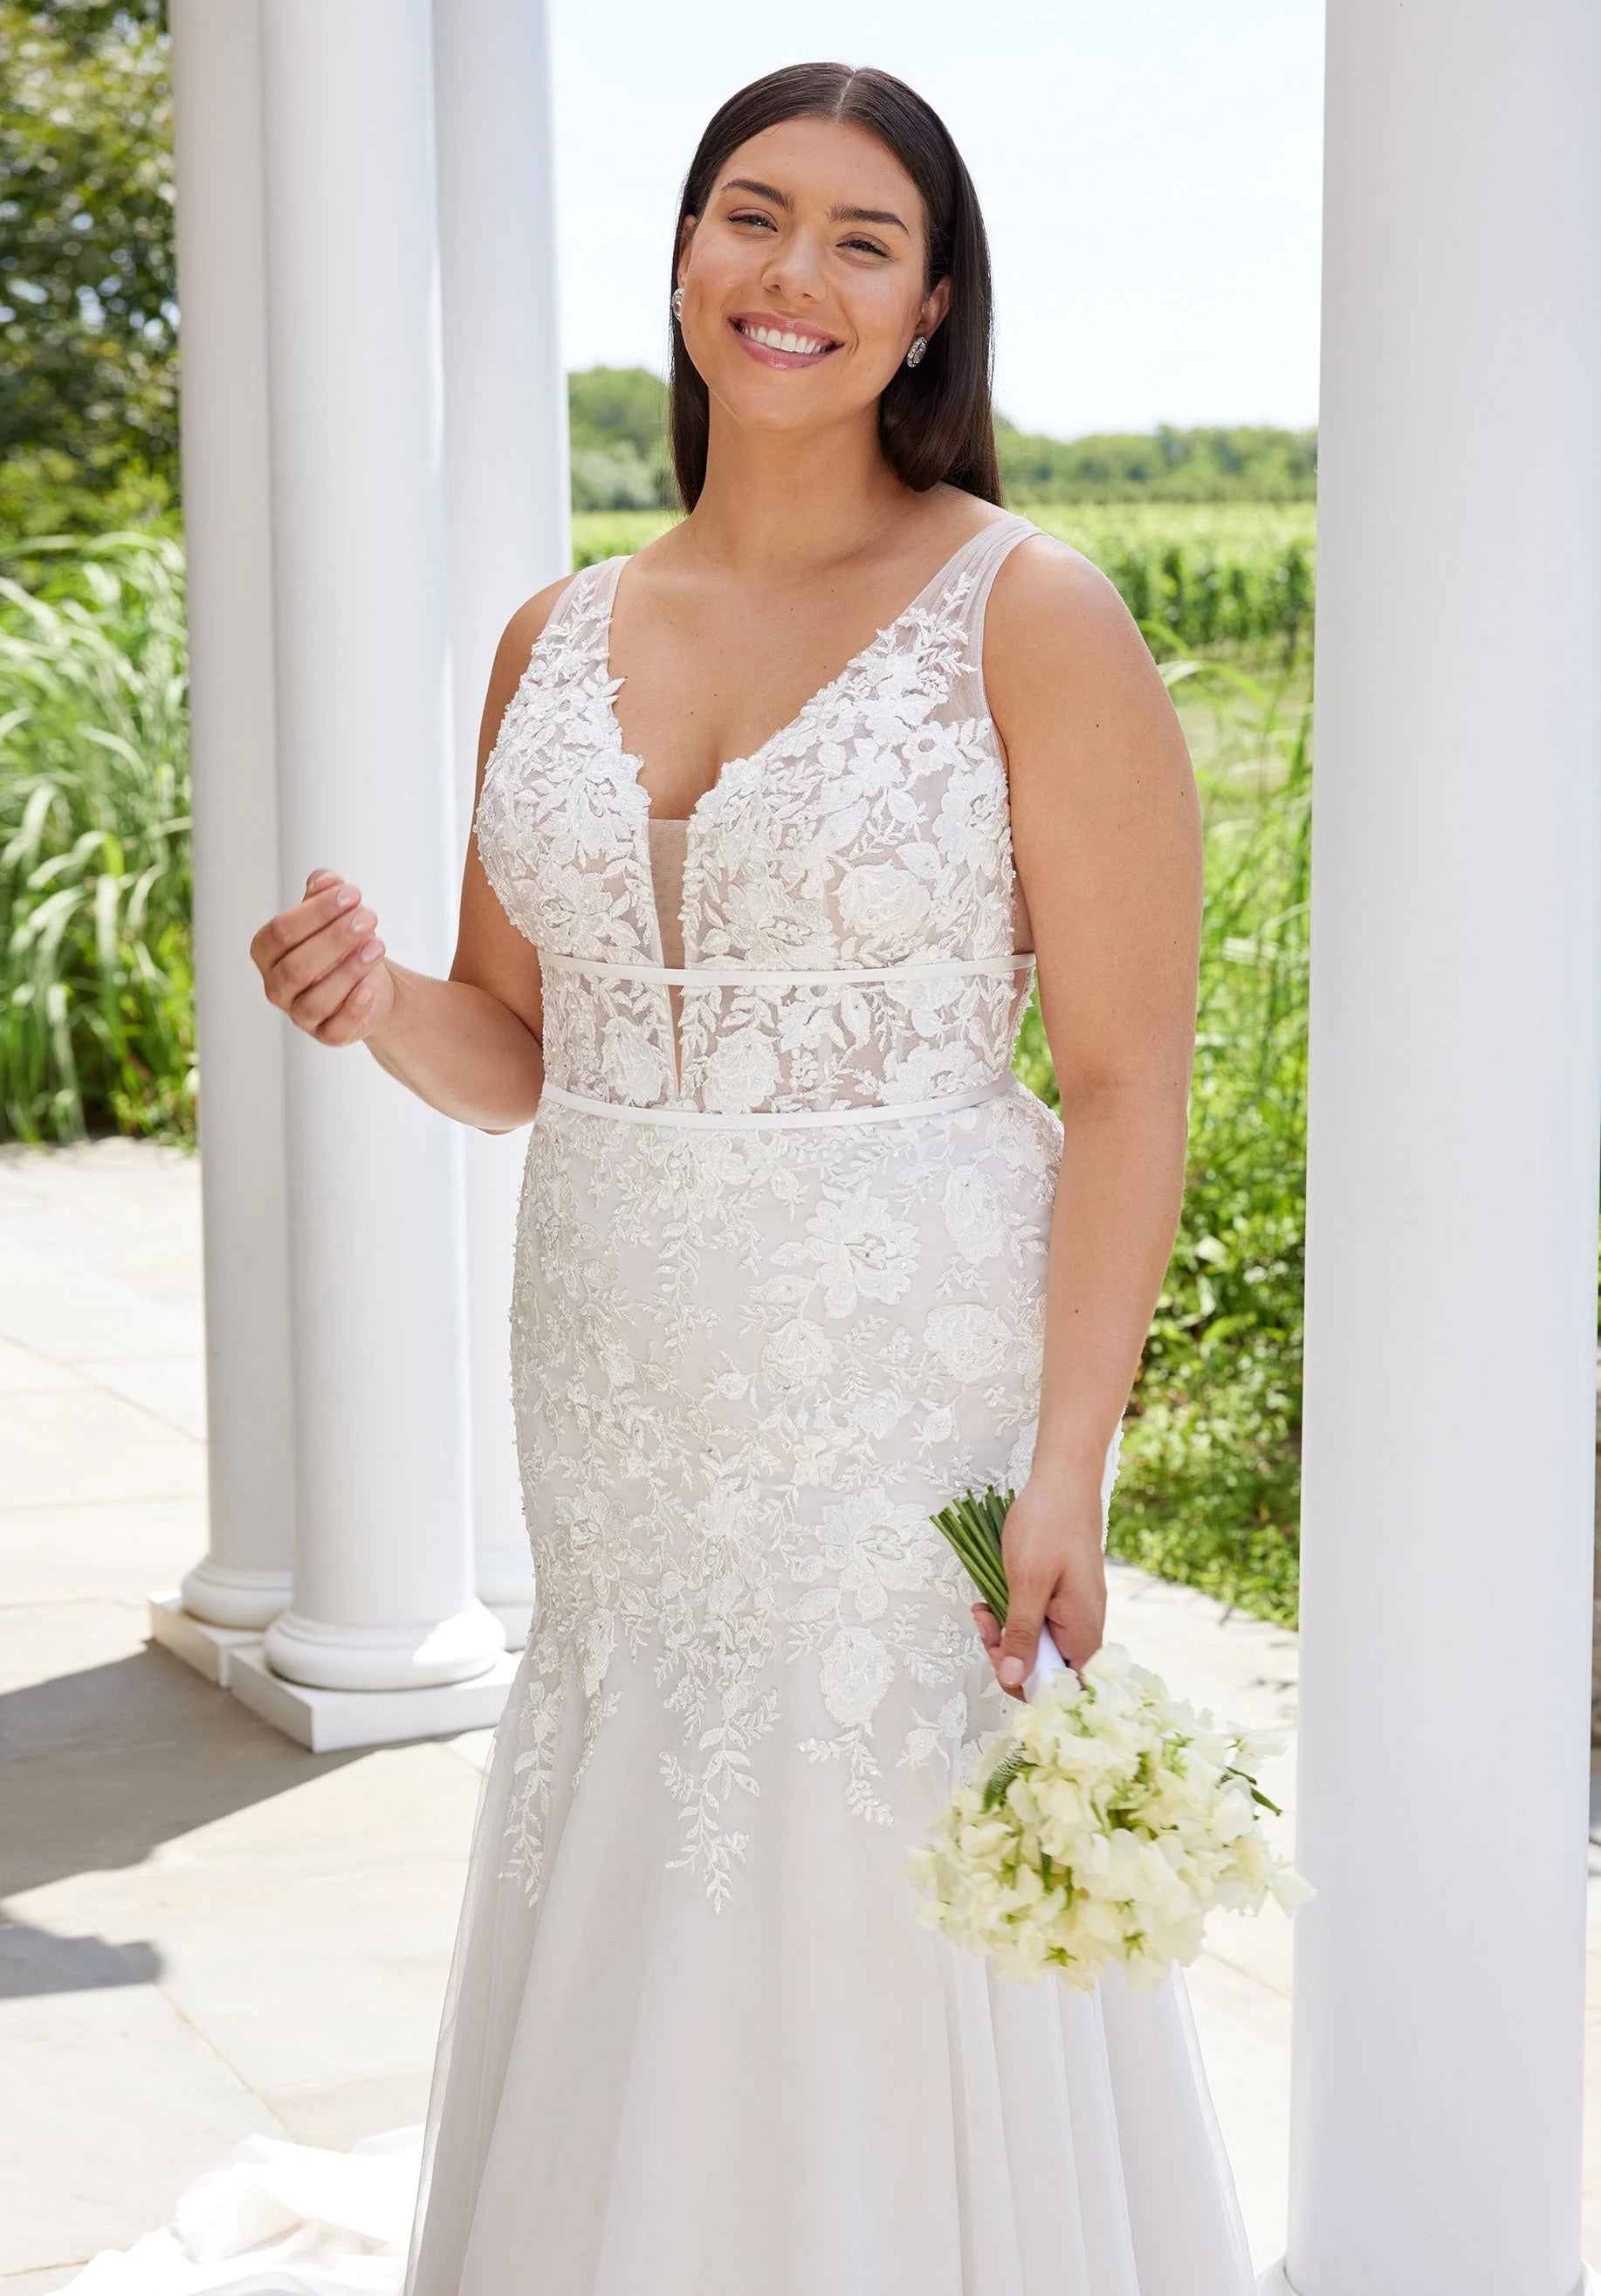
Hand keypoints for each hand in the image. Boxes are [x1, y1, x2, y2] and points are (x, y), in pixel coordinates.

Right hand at [250, 868, 394, 1045]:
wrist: (369, 982)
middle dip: (335, 939)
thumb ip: (322, 893)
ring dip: (348, 971)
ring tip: (378, 946)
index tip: (352, 893)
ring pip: (316, 999)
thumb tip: (326, 880)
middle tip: (370, 917)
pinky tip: (371, 987)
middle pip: (297, 966)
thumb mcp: (332, 914)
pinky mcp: (326, 1035)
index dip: (316, 911)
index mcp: (267, 951)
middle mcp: (276, 986)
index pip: (281, 931)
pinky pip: (334, 1029)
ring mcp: (299, 1014)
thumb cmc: (341, 943)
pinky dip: (352, 1009)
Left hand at [970, 1469, 1106, 1697]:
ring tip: (984, 1608)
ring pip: (1040, 1645)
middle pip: (1048, 1670)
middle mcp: (1085, 1629)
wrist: (1064, 1481)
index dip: (1029, 1687)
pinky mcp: (1065, 1598)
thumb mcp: (1027, 1582)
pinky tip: (993, 1599)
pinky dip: (1014, 1616)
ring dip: (1008, 1633)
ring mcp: (1076, 1613)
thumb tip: (1014, 1681)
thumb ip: (1022, 1634)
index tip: (999, 1661)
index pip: (1064, 1690)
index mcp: (1083, 1632)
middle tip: (985, 1625)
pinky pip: (1040, 1622)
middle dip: (1009, 1655)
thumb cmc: (1048, 1525)